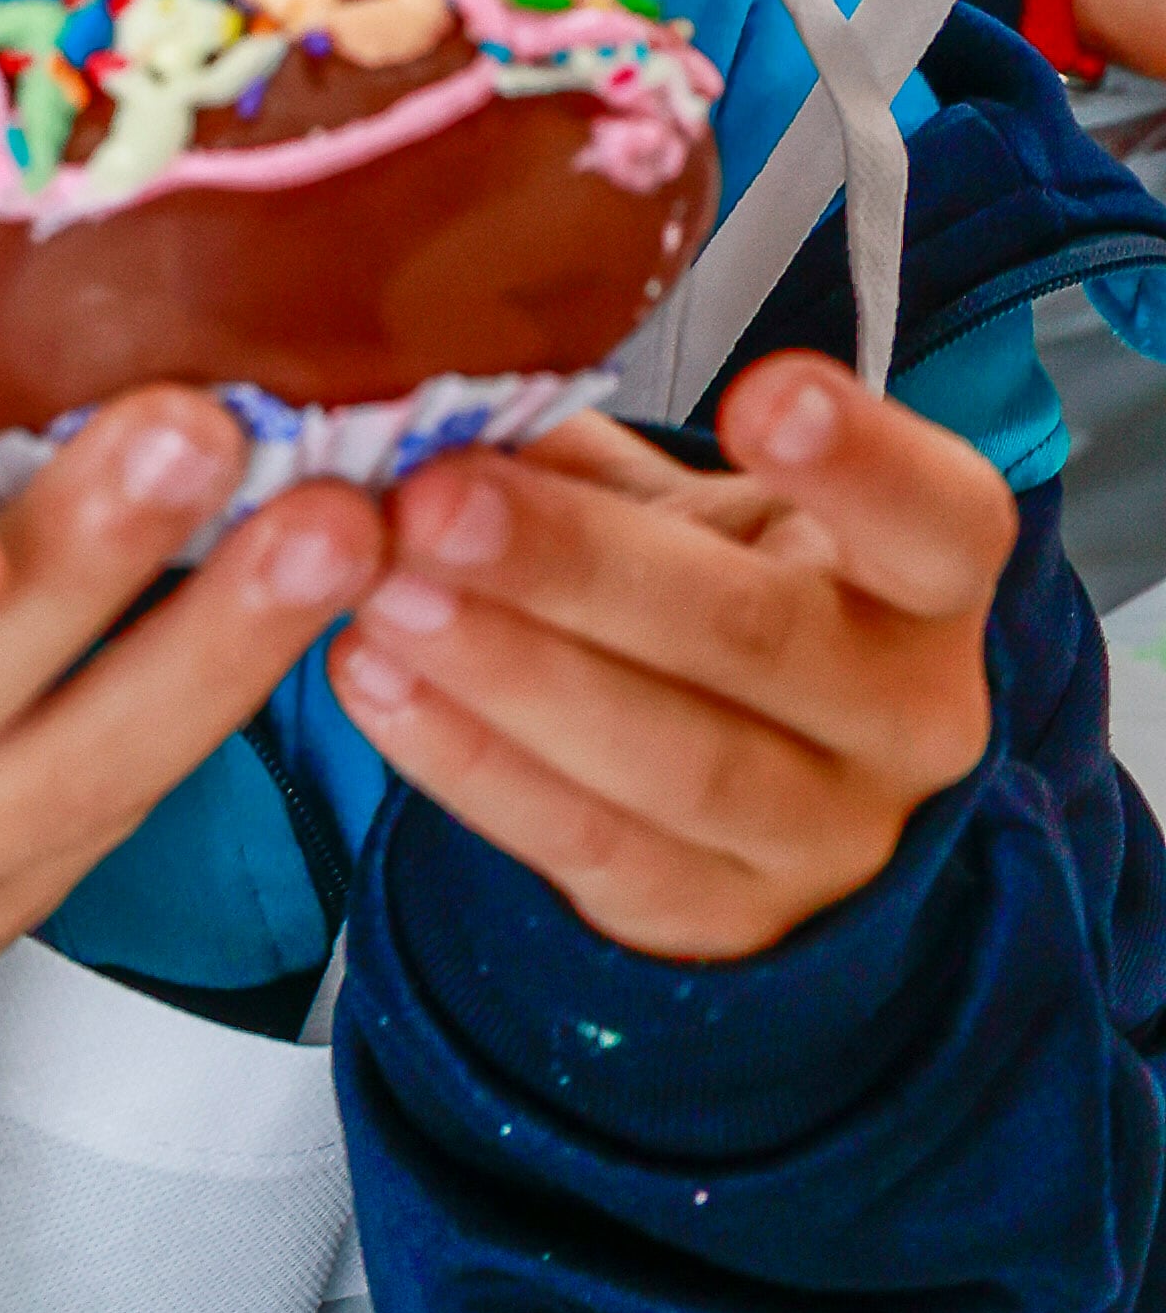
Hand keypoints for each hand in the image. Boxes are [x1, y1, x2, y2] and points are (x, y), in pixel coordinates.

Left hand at [326, 357, 1008, 960]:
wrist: (755, 804)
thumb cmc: (719, 609)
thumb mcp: (699, 520)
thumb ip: (599, 467)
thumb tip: (448, 405)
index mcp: (930, 583)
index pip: (939, 519)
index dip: (861, 462)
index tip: (764, 391)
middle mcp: (909, 718)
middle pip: (759, 638)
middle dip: (582, 566)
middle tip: (437, 502)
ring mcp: (825, 837)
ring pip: (672, 757)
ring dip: (510, 671)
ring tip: (384, 592)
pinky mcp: (719, 921)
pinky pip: (587, 843)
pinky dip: (468, 762)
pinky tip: (374, 681)